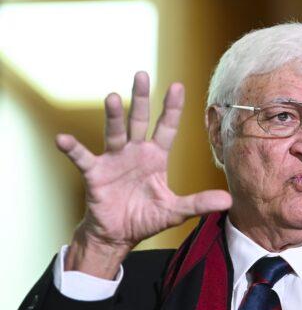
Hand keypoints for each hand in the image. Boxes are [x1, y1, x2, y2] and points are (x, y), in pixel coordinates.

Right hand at [56, 72, 231, 277]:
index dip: (172, 108)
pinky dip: (72, 149)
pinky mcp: (95, 173)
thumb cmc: (146, 218)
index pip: (167, 127)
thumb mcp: (175, 211)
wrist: (118, 235)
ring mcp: (114, 160)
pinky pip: (82, 158)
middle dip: (141, 98)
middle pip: (139, 120)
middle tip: (142, 74)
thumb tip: (229, 200)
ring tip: (112, 97)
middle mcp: (135, 152)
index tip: (178, 86)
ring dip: (113, 116)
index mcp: (156, 157)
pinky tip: (63, 140)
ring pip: (114, 132)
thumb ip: (199, 203)